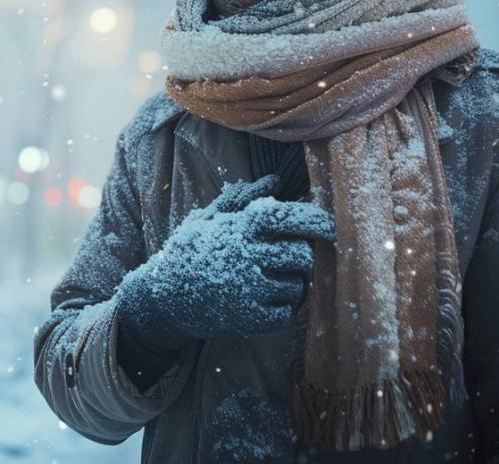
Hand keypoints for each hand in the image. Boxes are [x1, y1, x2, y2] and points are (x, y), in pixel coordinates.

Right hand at [116, 174, 334, 346]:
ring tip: (271, 280)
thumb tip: (276, 181)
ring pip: (296, 286)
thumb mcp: (211, 218)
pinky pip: (286, 312)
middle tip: (291, 260)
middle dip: (303, 258)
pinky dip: (282, 308)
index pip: (288, 217)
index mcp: (240, 227)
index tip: (333, 228)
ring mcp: (249, 289)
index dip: (315, 220)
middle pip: (302, 255)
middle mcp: (247, 255)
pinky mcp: (249, 318)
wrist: (165, 296)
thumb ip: (244, 199)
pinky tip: (265, 300)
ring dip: (292, 284)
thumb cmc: (192, 250)